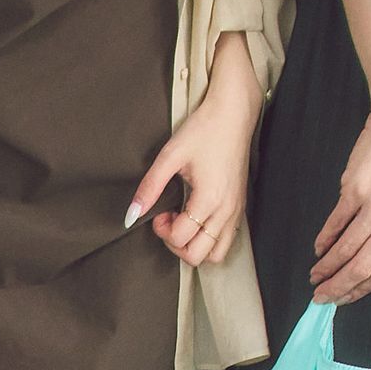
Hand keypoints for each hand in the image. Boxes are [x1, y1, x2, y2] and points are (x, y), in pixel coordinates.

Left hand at [128, 35, 262, 268]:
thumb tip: (130, 215)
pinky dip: (208, 239)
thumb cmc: (204, 130)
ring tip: (183, 221)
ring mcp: (236, 210)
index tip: (159, 211)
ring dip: (194, 245)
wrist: (234, 114)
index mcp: (209, 199)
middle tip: (168, 220)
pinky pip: (227, 239)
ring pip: (215, 253)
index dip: (162, 229)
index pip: (181, 237)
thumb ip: (149, 188)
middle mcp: (226, 210)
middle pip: (198, 255)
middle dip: (176, 244)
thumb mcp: (169, 156)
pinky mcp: (240, 206)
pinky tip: (196, 217)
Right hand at [310, 93, 370, 302]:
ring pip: (345, 250)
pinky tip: (318, 249)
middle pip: (362, 267)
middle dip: (338, 287)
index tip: (344, 299)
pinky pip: (335, 225)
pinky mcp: (354, 192)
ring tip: (315, 276)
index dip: (360, 291)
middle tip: (321, 297)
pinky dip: (323, 241)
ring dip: (326, 267)